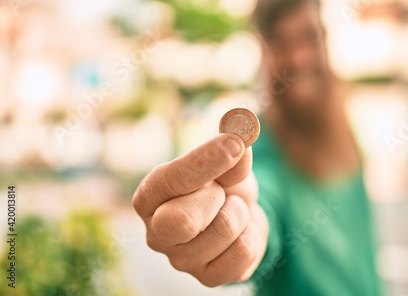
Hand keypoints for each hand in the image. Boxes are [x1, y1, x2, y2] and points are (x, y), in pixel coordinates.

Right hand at [132, 133, 268, 286]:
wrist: (238, 216)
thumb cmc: (222, 183)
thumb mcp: (226, 162)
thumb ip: (231, 150)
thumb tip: (240, 135)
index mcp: (150, 197)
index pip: (171, 180)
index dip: (206, 160)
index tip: (235, 143)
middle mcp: (157, 232)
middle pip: (183, 220)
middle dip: (217, 197)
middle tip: (222, 192)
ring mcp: (181, 260)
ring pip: (225, 229)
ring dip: (240, 211)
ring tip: (232, 210)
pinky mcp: (208, 278)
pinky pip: (244, 251)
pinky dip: (252, 233)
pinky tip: (241, 232)